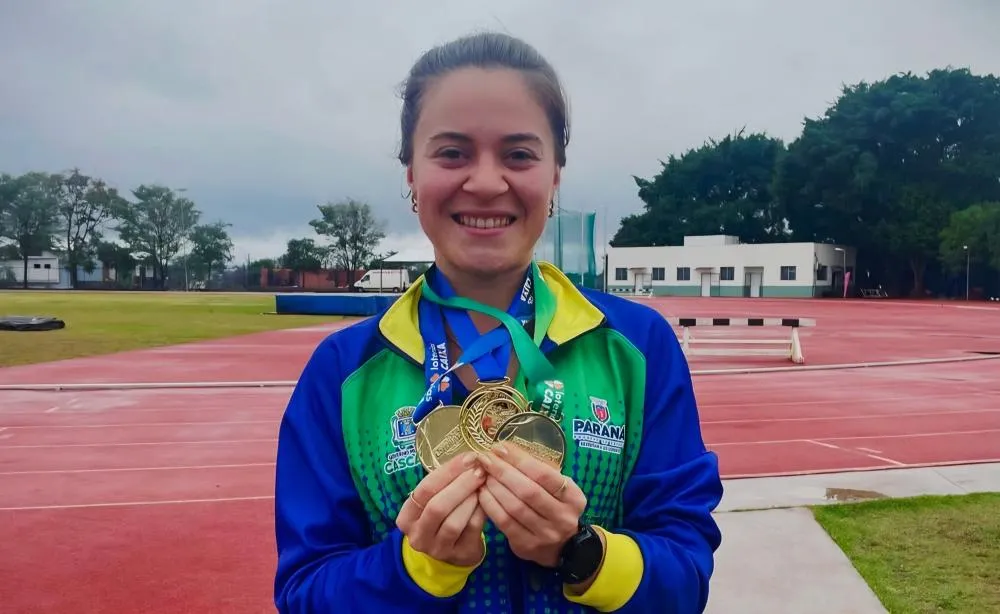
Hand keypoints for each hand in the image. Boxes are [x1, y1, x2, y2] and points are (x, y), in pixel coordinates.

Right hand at [396, 451, 487, 566]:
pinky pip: (471, 530)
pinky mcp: (459, 555)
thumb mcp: (434, 501)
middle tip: (479, 470)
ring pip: (454, 522)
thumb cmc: (443, 517)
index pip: (424, 490)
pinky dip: (480, 511)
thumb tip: (470, 458)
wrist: (452, 552)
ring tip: (482, 484)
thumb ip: (445, 482)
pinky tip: (487, 499)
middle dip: (461, 485)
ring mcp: (438, 549)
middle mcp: (418, 535)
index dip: (448, 471)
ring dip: (470, 499)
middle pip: (437, 507)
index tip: (468, 457)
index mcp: (407, 517)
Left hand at [476, 442, 586, 567]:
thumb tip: (506, 450)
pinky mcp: (527, 546)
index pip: (544, 474)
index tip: (501, 448)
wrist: (563, 547)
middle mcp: (562, 517)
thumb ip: (539, 470)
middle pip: (528, 490)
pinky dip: (490, 505)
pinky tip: (482, 492)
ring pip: (514, 507)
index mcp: (573, 497)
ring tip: (483, 474)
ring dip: (495, 487)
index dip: (520, 459)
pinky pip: (504, 522)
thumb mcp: (558, 488)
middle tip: (485, 458)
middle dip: (503, 471)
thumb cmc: (555, 506)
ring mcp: (545, 534)